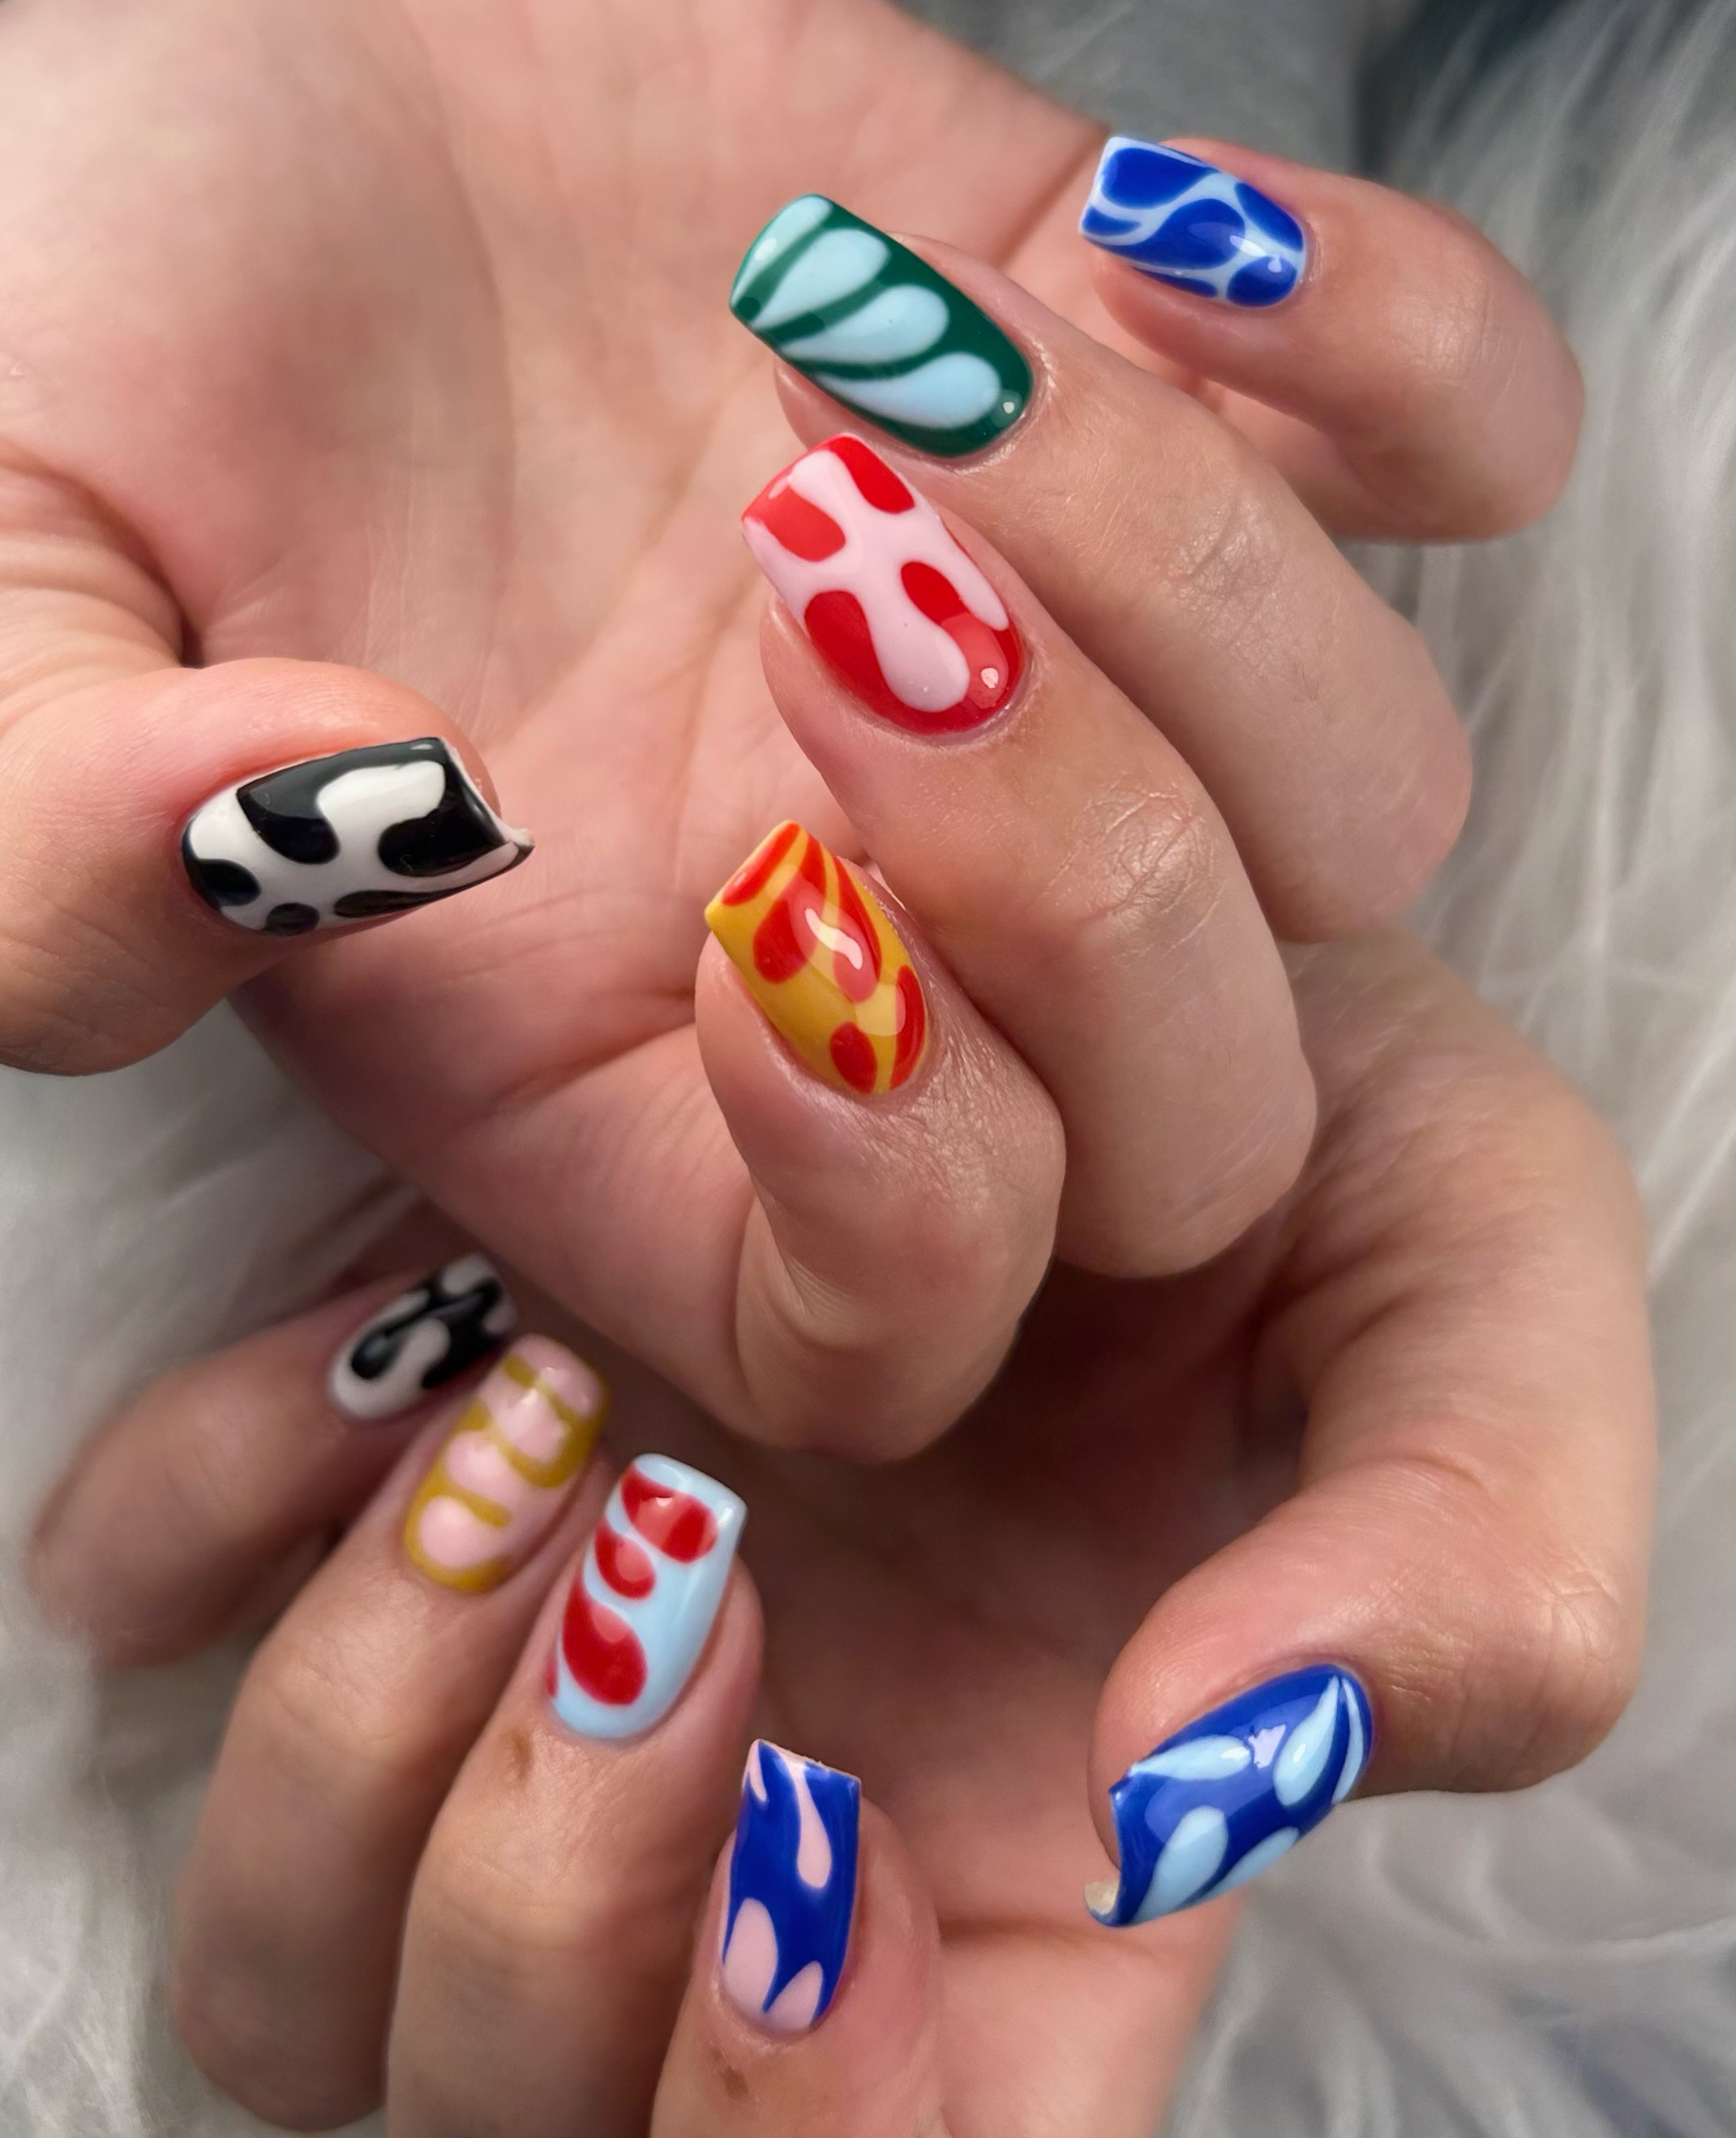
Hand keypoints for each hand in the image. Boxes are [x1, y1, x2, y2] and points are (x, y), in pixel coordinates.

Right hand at [0, 0, 1579, 1454]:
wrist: (248, 50)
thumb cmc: (83, 326)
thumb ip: (48, 838)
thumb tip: (324, 823)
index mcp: (605, 1065)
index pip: (902, 1332)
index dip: (911, 1187)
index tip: (754, 889)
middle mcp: (874, 919)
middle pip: (1209, 1126)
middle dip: (1080, 864)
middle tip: (813, 552)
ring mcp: (1051, 677)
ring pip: (1364, 815)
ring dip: (1196, 575)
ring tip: (889, 344)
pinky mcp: (1152, 409)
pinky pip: (1468, 451)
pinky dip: (1409, 358)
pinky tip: (1142, 243)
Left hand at [33, 935, 1652, 2137]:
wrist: (1021, 786)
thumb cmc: (1268, 1040)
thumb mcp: (1472, 1252)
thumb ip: (1479, 1562)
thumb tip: (1222, 1773)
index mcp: (1041, 1831)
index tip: (835, 1873)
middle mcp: (767, 1783)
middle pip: (541, 2121)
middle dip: (577, 1893)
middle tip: (694, 1562)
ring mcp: (524, 1636)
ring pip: (300, 1961)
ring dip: (390, 1705)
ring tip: (539, 1412)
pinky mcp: (335, 1447)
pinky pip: (147, 1607)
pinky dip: (216, 1506)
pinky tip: (387, 1340)